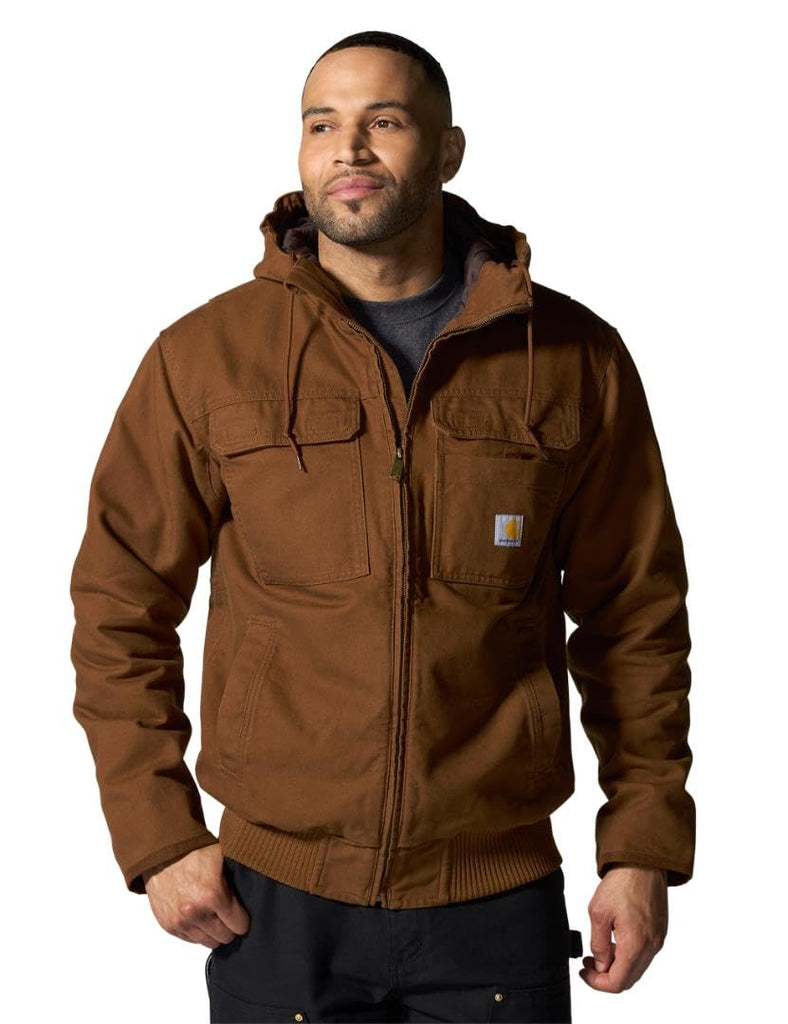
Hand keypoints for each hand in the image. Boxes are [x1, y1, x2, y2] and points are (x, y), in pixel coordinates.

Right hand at [142, 842, 250, 947]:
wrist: (163, 853)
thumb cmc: (194, 853)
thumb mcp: (223, 859)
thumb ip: (237, 879)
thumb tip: (254, 891)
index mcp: (213, 895)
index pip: (239, 926)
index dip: (243, 919)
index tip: (242, 914)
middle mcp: (195, 913)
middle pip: (225, 938)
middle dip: (229, 927)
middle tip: (228, 915)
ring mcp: (180, 921)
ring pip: (208, 942)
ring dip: (213, 931)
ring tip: (213, 915)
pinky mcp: (168, 926)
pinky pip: (191, 940)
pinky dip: (197, 931)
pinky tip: (199, 915)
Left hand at [579, 864, 667, 992]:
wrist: (643, 862)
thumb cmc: (621, 883)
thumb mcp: (598, 913)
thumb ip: (599, 944)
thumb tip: (600, 965)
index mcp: (635, 944)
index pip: (617, 982)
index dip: (597, 983)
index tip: (584, 972)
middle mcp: (651, 946)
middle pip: (629, 979)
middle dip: (606, 976)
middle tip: (589, 963)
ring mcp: (658, 939)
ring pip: (637, 967)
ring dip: (618, 966)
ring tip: (600, 950)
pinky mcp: (660, 931)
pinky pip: (644, 954)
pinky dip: (629, 955)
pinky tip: (615, 939)